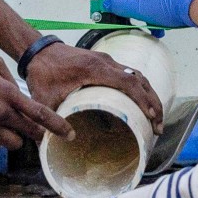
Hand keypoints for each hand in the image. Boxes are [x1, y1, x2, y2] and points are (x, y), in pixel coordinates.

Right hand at [0, 54, 68, 151]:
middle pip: (29, 134)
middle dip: (34, 135)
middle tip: (34, 134)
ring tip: (1, 127)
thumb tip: (18, 92)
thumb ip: (10, 79)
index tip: (69, 134)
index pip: (40, 114)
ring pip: (11, 144)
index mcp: (9, 94)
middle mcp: (1, 112)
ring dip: (11, 138)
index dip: (57, 126)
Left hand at [22, 40, 163, 124]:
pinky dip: (140, 89)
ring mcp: (107, 61)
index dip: (142, 98)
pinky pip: (130, 74)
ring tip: (155, 119)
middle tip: (158, 126)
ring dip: (149, 96)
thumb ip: (48, 122)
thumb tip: (52, 146)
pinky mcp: (106, 63)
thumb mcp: (44, 99)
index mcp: (94, 69)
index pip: (127, 81)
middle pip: (139, 79)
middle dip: (153, 102)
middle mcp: (105, 62)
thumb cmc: (42, 73)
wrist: (38, 52)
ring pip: (138, 76)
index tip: (151, 116)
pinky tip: (143, 104)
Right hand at [96, 0, 197, 29]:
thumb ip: (120, 5)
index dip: (146, 5)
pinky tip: (192, 7)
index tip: (151, 17)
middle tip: (166, 21)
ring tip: (180, 16)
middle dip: (161, 5)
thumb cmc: (167, 6)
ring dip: (175, 0)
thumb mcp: (139, 9)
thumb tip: (105, 2)